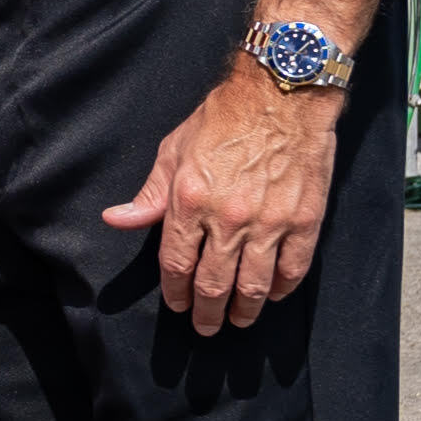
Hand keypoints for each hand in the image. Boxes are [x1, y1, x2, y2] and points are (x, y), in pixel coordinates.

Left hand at [102, 63, 341, 334]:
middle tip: (206, 326)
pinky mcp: (304, 220)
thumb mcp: (173, 150)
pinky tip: (272, 295)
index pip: (176, 264)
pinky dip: (281, 288)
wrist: (282, 93)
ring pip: (253, 286)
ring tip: (238, 320)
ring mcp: (269, 222)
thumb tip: (116, 220)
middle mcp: (228, 219)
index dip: (175, 291)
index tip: (177, 305)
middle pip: (213, 285)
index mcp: (190, 202)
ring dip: (243, 311)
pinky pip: (292, 268)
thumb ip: (149, 195)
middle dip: (206, 313)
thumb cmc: (223, 118)